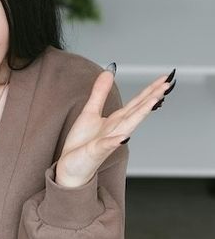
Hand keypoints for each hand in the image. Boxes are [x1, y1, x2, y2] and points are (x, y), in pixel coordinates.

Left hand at [55, 68, 173, 187]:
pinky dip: (114, 141)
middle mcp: (116, 130)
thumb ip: (100, 93)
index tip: (164, 79)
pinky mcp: (95, 151)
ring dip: (139, 114)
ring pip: (126, 126)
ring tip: (153, 101)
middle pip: (136, 111)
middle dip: (151, 99)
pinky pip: (106, 145)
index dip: (149, 90)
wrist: (71, 166)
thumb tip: (109, 72)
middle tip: (167, 86)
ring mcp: (108, 141)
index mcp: (116, 120)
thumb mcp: (89, 112)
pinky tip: (122, 137)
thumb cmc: (82, 143)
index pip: (136, 103)